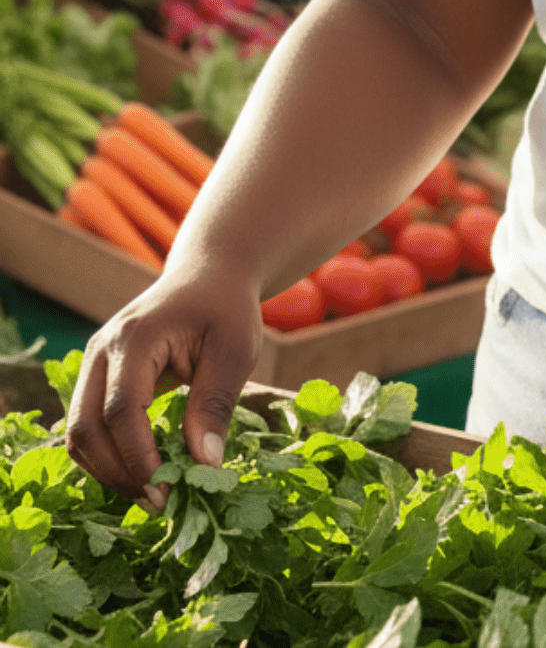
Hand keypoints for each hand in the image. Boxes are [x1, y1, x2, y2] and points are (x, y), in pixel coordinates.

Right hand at [65, 270, 261, 505]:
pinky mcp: (97, 376)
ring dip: (107, 470)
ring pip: (77, 432)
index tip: (166, 491)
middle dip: (118, 472)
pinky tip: (139, 472)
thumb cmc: (227, 309)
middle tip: (158, 502)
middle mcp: (101, 350)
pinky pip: (86, 425)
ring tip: (150, 493)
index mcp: (135, 338)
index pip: (121, 411)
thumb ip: (216, 403)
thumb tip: (203, 465)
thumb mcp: (236, 350)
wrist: (210, 275)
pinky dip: (106, 454)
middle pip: (86, 427)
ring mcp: (93, 362)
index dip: (139, 457)